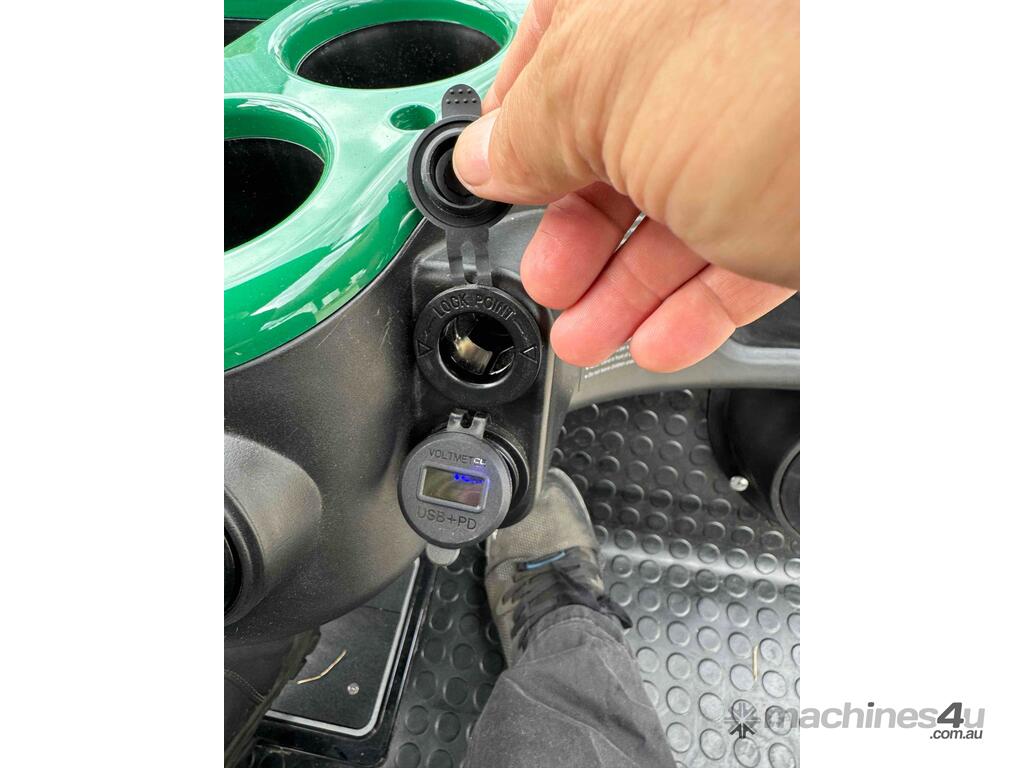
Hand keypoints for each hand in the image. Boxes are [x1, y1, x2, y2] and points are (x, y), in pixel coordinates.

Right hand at [453, 0, 798, 371]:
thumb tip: (482, 159)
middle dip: (571, 234)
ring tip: (590, 334)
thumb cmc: (777, 63)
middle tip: (549, 282)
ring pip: (677, 210)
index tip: (492, 199)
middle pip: (615, 151)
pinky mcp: (816, 189)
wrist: (934, 123)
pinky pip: (741, 249)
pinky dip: (694, 303)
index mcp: (638, 4)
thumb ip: (525, 128)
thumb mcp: (599, 94)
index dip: (512, 140)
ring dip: (623, 288)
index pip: (550, 62)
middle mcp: (707, 50)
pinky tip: (659, 337)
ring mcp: (765, 121)